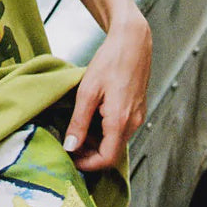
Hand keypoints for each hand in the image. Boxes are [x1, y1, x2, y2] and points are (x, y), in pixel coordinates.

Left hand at [62, 12, 150, 171]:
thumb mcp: (88, 92)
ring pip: (115, 141)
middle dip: (90, 153)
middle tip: (68, 145)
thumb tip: (70, 147)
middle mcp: (133, 123)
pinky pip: (120, 129)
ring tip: (76, 129)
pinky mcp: (137, 110)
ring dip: (96, 141)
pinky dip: (104, 131)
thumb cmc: (110, 62)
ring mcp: (137, 117)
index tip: (70, 160)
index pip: (106, 159)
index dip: (87, 164)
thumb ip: (79, 122)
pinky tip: (90, 118)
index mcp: (121, 121)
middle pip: (111, 152)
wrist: (132, 42)